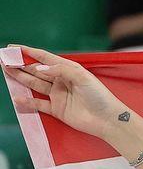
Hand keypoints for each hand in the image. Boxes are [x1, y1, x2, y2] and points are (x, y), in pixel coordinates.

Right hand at [3, 44, 126, 139]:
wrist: (108, 120)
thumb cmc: (99, 96)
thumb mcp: (82, 77)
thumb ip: (60, 70)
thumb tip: (39, 68)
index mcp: (68, 70)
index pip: (45, 58)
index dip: (29, 52)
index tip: (13, 48)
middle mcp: (61, 81)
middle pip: (37, 70)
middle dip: (21, 64)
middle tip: (4, 60)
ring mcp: (58, 95)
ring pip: (35, 84)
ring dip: (21, 78)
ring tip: (6, 72)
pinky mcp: (57, 109)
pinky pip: (39, 104)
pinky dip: (28, 102)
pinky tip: (17, 97)